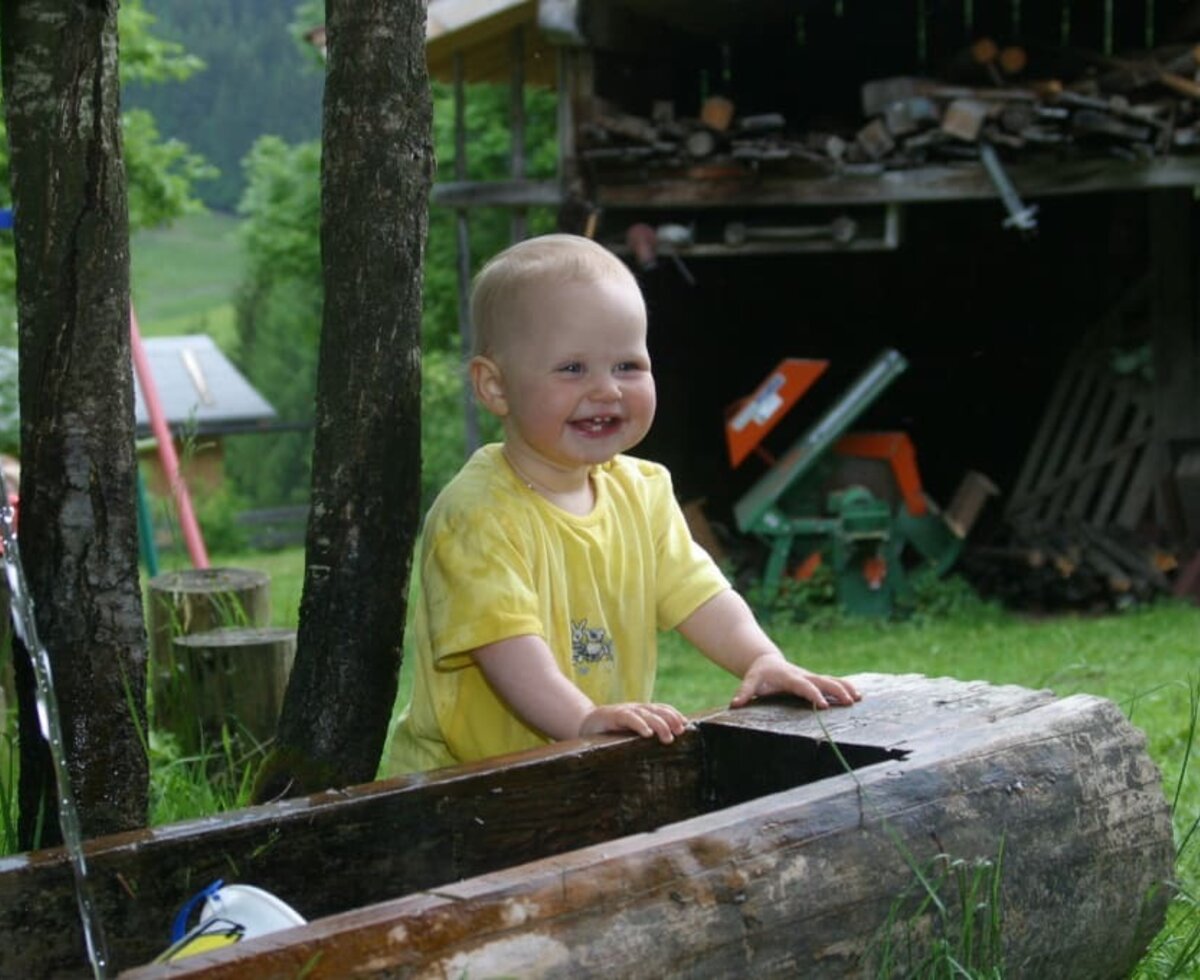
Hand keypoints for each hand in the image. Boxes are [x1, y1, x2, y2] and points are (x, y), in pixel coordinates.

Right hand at [579, 701, 688, 743]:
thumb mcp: (632, 731)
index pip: (662, 709)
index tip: (685, 725)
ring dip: (659, 724)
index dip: (674, 714)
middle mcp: (636, 709)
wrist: (585, 724)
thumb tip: (667, 744)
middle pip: (657, 711)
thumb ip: (646, 733)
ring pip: (646, 714)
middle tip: (679, 733)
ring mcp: (625, 711)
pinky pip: (628, 718)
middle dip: (670, 720)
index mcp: (642, 711)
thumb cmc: (611, 731)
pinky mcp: (613, 716)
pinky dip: (639, 724)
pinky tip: (647, 733)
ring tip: (668, 737)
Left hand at [730, 655, 861, 709]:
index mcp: (789, 677)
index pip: (804, 686)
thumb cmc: (759, 674)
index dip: (813, 694)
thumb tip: (734, 704)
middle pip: (823, 681)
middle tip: (850, 702)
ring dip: (845, 688)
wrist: (766, 662)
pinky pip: (832, 682)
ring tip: (859, 698)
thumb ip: (744, 692)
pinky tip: (858, 695)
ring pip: (831, 680)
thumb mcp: (750, 681)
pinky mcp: (815, 680)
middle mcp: (803, 676)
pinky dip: (845, 687)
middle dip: (837, 690)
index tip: (823, 705)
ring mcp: (811, 677)